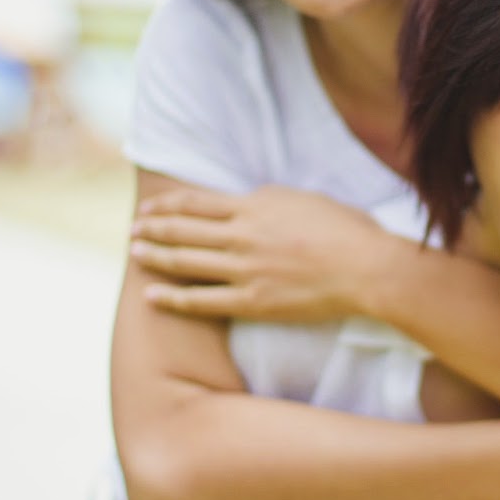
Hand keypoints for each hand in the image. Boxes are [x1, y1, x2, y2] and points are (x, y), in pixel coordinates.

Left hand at [130, 185, 390, 320]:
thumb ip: (270, 200)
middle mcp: (242, 234)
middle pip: (182, 230)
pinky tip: (151, 296)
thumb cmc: (347, 230)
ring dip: (154, 258)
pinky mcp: (252, 301)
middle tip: (132, 231)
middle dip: (151, 230)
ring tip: (134, 256)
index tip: (150, 209)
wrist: (367, 268)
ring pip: (184, 262)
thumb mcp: (304, 198)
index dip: (167, 206)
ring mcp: (244, 269)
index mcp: (255, 205)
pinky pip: (202, 300)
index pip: (196, 203)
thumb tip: (250, 200)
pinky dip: (172, 298)